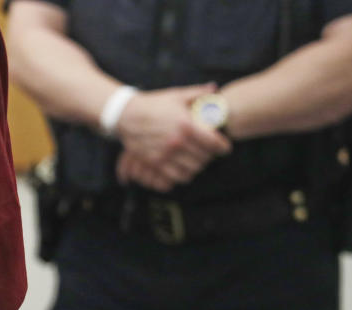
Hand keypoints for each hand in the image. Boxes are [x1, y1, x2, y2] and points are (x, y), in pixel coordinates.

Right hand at [115, 83, 232, 190]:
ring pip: (192, 170)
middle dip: (210, 156)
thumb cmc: (154, 104)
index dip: (223, 147)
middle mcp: (177, 142)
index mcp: (186, 124)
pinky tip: (184, 168)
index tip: (225, 147)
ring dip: (197, 166)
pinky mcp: (154, 163)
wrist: (126, 115)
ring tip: (198, 160)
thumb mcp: (176, 95)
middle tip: (210, 153)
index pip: (213, 142)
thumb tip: (214, 89)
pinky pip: (176, 177)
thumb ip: (198, 93)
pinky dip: (183, 175)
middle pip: (204, 158)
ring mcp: (165, 154)